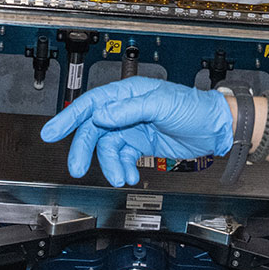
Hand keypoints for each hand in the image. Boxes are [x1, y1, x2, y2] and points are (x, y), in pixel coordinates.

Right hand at [40, 77, 233, 186]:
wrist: (216, 129)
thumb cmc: (195, 108)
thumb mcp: (161, 104)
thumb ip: (130, 109)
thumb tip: (102, 115)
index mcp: (128, 93)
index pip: (92, 104)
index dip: (70, 117)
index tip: (52, 132)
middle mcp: (127, 109)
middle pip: (94, 129)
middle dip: (83, 149)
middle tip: (75, 167)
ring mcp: (133, 127)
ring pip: (108, 148)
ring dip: (110, 164)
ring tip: (118, 176)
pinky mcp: (141, 144)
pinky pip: (123, 158)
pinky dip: (123, 168)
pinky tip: (129, 175)